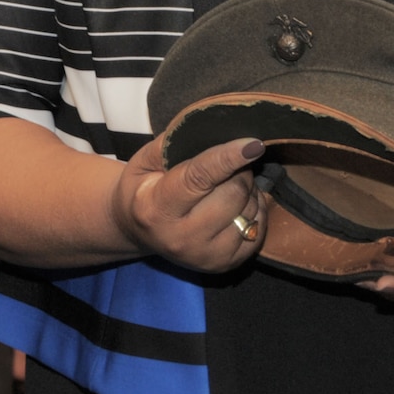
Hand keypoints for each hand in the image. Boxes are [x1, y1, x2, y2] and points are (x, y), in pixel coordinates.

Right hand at [110, 134, 267, 273]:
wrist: (135, 229)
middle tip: (228, 163)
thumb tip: (214, 128)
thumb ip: (174, 143)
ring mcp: (204, 256)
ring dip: (247, 191)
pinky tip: (237, 205)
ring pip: (249, 211)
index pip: (199, 178)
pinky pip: (258, 231)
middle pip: (232, 194)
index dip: (228, 158)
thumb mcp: (145, 160)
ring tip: (227, 185)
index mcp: (157, 209)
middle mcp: (181, 238)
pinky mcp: (224, 265)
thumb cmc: (142, 188)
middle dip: (238, 171)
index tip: (254, 143)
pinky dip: (254, 212)